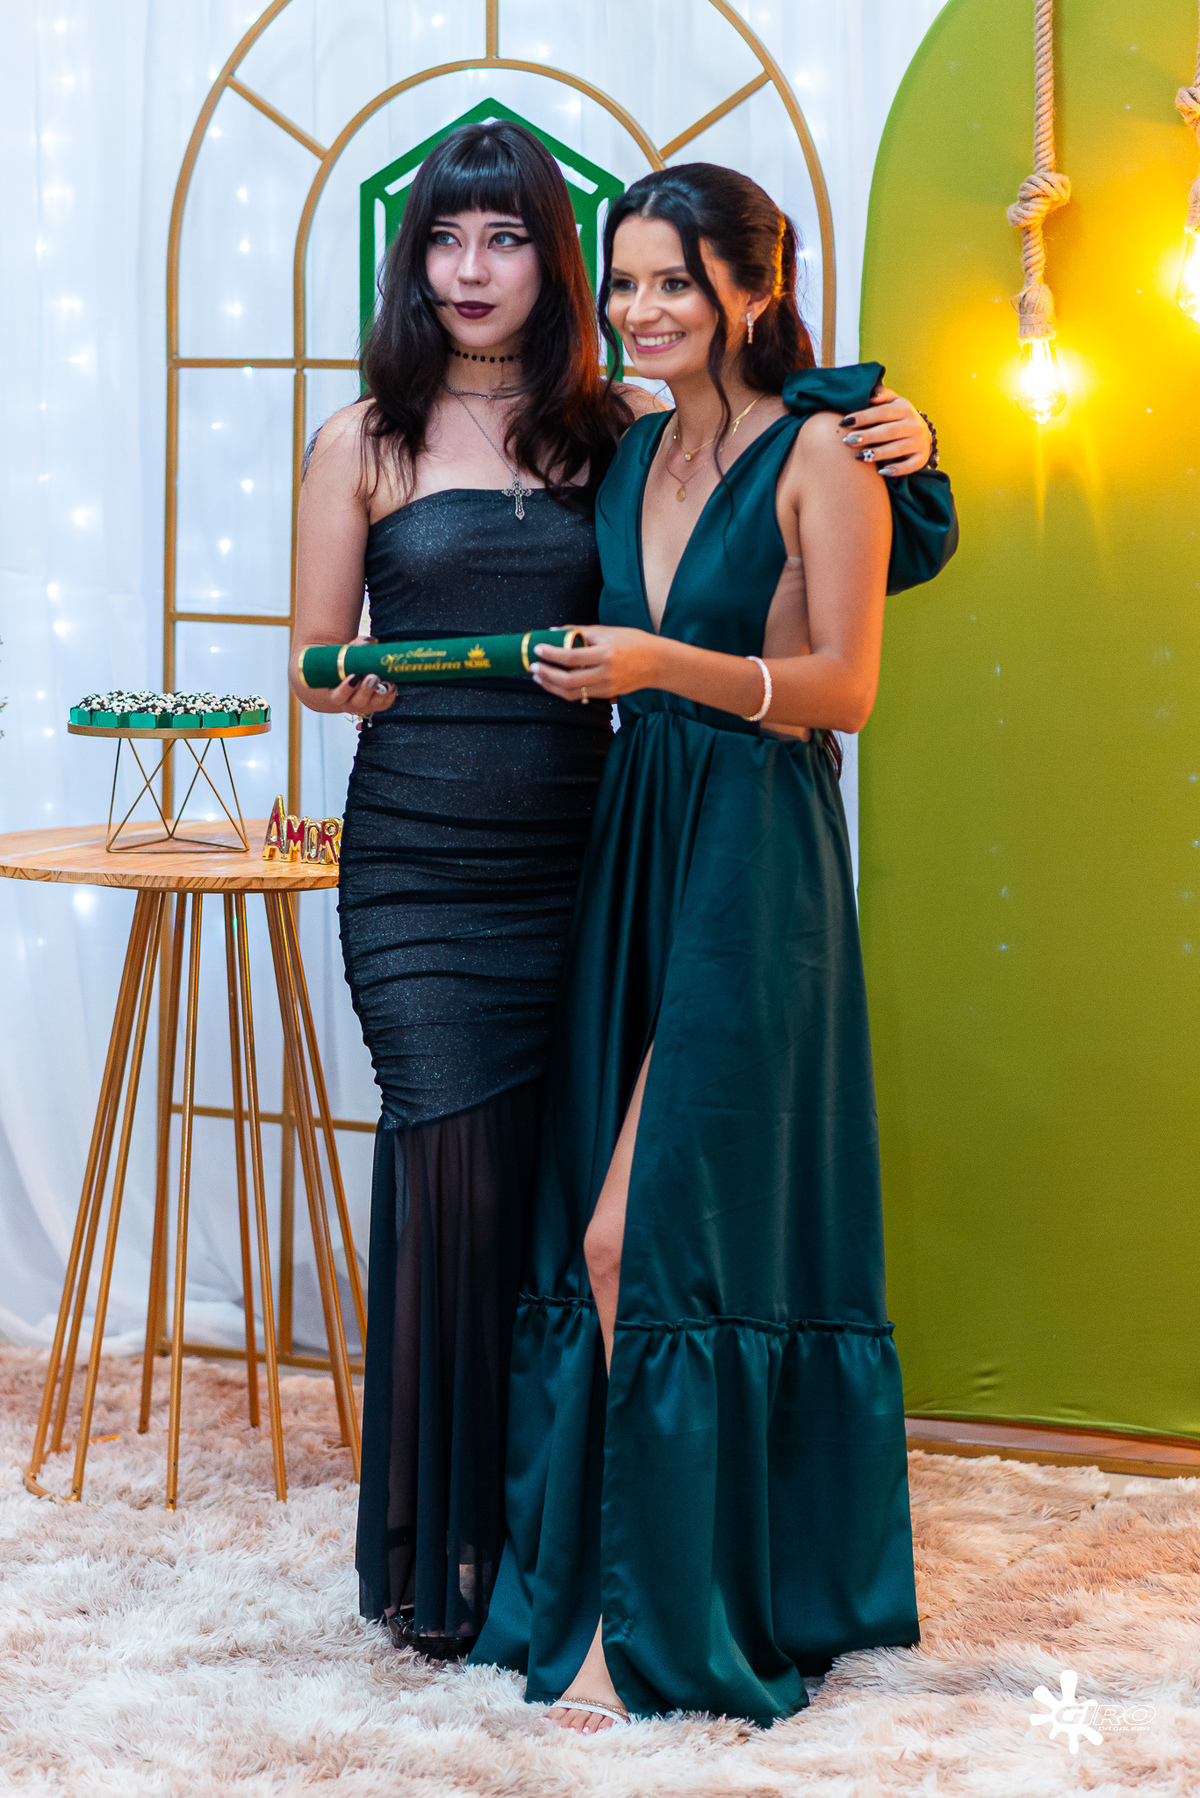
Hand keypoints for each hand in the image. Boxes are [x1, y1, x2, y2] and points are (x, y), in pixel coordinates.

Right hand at [327, 637, 396, 715]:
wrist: (351, 679)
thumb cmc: (345, 667)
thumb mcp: (345, 656)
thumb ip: (355, 648)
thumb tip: (370, 641)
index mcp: (336, 694)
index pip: (339, 696)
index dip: (345, 689)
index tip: (353, 676)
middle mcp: (350, 703)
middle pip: (358, 701)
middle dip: (366, 690)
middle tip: (373, 677)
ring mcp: (365, 706)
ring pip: (373, 704)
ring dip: (381, 693)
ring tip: (386, 682)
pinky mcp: (378, 706)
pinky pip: (385, 704)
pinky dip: (390, 695)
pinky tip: (392, 685)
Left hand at [531, 625, 665, 701]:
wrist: (658, 663)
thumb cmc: (634, 642)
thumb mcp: (608, 631)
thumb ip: (580, 631)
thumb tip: (554, 631)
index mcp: (606, 653)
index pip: (572, 656)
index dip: (551, 654)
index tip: (538, 649)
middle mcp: (606, 673)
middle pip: (568, 680)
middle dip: (547, 674)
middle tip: (533, 667)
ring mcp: (606, 687)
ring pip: (571, 693)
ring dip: (551, 686)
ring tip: (539, 677)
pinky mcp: (607, 695)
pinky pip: (580, 695)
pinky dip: (564, 690)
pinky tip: (554, 683)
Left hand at [838, 387, 931, 477]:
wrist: (922, 434)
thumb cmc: (897, 417)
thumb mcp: (893, 402)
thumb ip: (881, 396)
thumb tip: (871, 394)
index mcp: (904, 408)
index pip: (882, 412)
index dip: (863, 417)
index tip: (844, 422)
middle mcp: (914, 425)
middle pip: (888, 431)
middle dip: (867, 436)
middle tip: (848, 441)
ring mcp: (919, 442)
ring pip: (897, 449)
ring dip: (878, 453)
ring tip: (859, 457)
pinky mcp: (921, 458)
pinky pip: (909, 466)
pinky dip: (896, 470)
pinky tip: (880, 472)